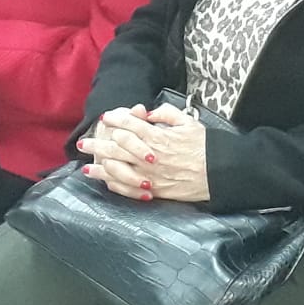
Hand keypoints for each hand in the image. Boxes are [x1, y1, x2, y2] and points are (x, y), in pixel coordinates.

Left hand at [80, 103, 209, 201]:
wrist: (219, 173)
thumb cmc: (206, 147)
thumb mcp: (189, 122)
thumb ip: (167, 114)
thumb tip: (148, 114)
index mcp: (158, 137)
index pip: (129, 125)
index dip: (115, 120)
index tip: (106, 118)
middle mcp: (149, 156)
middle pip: (117, 147)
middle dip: (99, 142)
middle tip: (84, 142)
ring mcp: (149, 175)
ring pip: (117, 168)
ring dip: (99, 164)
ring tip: (86, 162)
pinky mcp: (153, 191)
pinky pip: (127, 187)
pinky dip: (113, 183)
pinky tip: (103, 179)